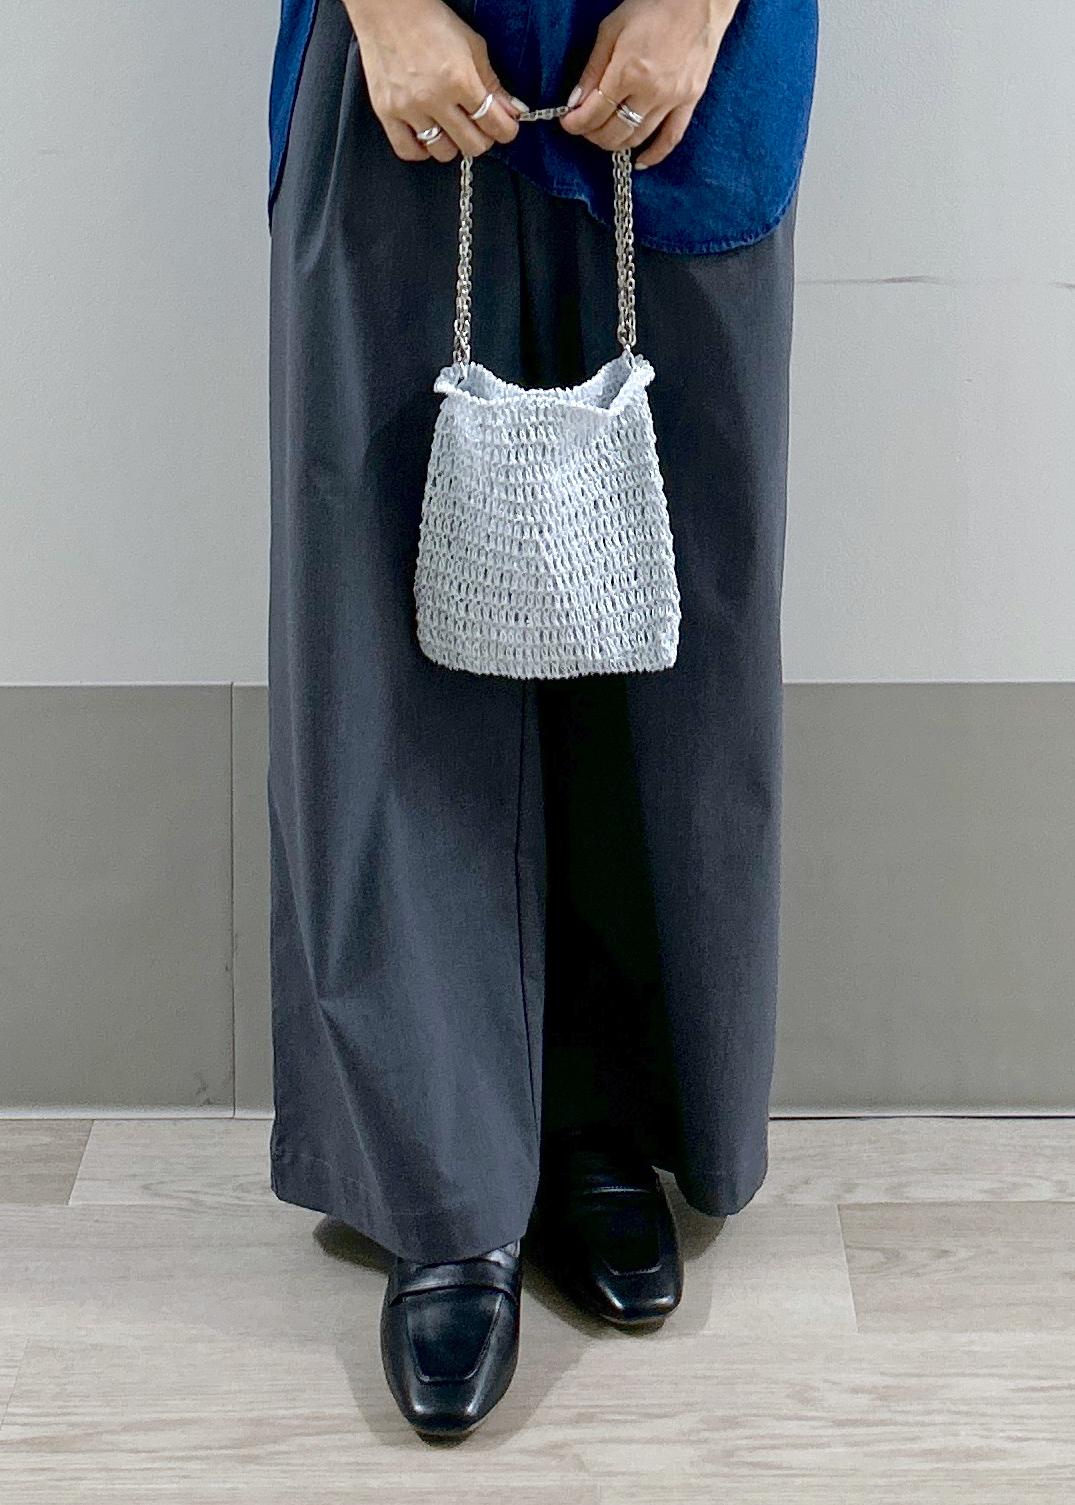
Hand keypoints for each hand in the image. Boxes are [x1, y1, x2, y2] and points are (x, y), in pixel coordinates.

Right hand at [343, 0, 525, 161]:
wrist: (387, 8)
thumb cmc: (431, 22)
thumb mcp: (472, 46)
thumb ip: (493, 83)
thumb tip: (513, 112)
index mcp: (460, 79)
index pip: (494, 124)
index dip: (506, 130)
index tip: (506, 128)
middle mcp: (435, 98)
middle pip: (472, 145)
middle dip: (483, 139)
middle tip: (479, 127)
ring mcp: (409, 108)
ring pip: (443, 152)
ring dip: (453, 145)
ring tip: (451, 129)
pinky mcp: (386, 112)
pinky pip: (407, 150)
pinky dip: (421, 151)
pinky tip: (427, 137)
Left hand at [559, 0, 739, 167]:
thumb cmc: (654, 4)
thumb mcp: (611, 29)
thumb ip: (593, 69)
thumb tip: (576, 102)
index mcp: (628, 71)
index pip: (594, 113)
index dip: (576, 123)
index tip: (568, 122)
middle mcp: (651, 91)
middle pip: (614, 132)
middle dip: (592, 135)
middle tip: (584, 128)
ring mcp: (673, 99)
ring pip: (637, 138)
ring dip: (616, 143)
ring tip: (605, 135)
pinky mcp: (690, 101)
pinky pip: (671, 138)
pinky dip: (654, 155)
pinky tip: (639, 161)